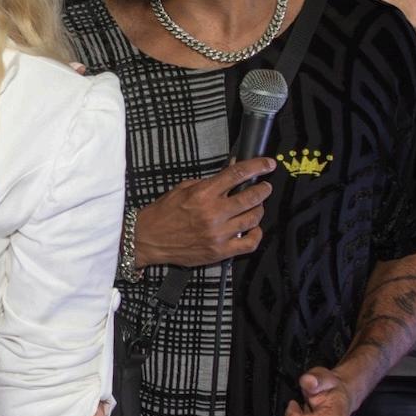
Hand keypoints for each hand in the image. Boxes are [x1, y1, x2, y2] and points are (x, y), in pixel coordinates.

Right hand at [134, 158, 275, 268]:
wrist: (147, 239)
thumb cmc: (163, 213)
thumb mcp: (182, 188)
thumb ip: (209, 181)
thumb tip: (231, 170)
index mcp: (202, 194)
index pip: (237, 174)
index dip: (257, 166)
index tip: (268, 164)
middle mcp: (212, 213)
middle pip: (251, 197)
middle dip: (263, 189)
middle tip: (264, 187)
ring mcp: (217, 234)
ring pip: (253, 218)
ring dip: (258, 210)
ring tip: (255, 207)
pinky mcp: (219, 251)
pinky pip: (249, 243)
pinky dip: (256, 234)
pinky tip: (252, 228)